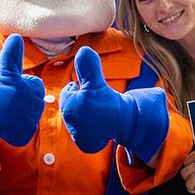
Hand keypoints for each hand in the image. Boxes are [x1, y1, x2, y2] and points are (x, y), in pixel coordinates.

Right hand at [0, 33, 44, 152]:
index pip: (36, 88)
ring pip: (31, 118)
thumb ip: (13, 56)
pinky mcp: (25, 133)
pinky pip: (26, 132)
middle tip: (9, 103)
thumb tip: (16, 36)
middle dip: (23, 104)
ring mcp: (30, 119)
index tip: (11, 91)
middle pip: (36, 104)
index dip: (22, 90)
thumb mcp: (6, 73)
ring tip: (8, 114)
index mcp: (33, 87)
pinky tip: (8, 125)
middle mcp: (34, 103)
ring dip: (20, 118)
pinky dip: (18, 131)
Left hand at [59, 47, 168, 161]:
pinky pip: (81, 134)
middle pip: (71, 106)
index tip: (93, 92)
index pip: (68, 91)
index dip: (81, 89)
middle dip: (81, 103)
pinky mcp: (84, 145)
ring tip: (98, 114)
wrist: (126, 120)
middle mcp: (70, 122)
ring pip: (75, 120)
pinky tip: (98, 126)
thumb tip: (83, 50)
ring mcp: (76, 135)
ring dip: (84, 116)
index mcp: (69, 104)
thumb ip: (88, 66)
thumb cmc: (109, 99)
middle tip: (96, 104)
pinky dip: (88, 130)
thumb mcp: (97, 81)